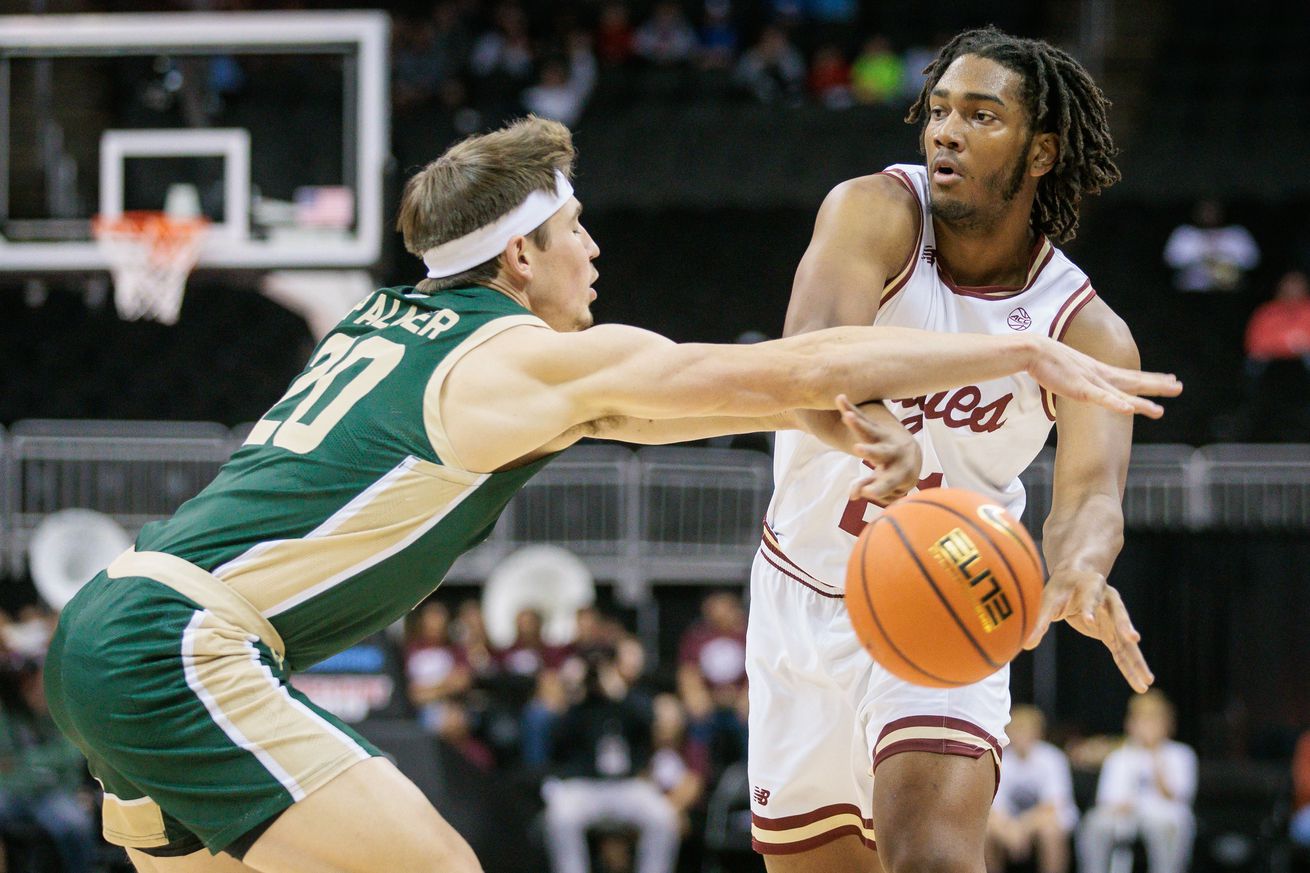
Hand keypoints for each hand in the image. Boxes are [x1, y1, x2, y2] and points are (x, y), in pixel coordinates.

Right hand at [836, 395, 920, 502]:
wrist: (911, 451)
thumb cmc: (896, 476)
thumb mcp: (887, 486)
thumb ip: (871, 489)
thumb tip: (853, 496)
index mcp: (901, 473)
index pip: (888, 483)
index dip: (877, 488)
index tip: (865, 492)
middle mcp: (894, 454)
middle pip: (881, 453)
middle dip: (870, 452)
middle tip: (858, 449)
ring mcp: (884, 439)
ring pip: (869, 431)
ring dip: (858, 424)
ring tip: (847, 416)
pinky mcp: (875, 427)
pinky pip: (861, 417)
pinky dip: (850, 408)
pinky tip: (840, 397)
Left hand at [1023, 568, 1153, 692]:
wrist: (1075, 579)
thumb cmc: (1059, 588)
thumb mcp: (1047, 600)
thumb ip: (1040, 621)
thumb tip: (1026, 645)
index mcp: (1090, 585)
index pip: (1091, 596)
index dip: (1090, 606)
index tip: (1088, 620)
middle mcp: (1109, 600)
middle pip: (1119, 613)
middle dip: (1125, 625)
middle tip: (1132, 638)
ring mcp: (1114, 618)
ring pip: (1126, 639)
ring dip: (1136, 659)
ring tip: (1147, 680)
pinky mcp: (1113, 631)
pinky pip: (1124, 651)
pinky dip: (1131, 666)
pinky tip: (1142, 682)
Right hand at [1026, 337, 1181, 417]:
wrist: (1035, 351)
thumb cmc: (1049, 361)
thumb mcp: (1072, 370)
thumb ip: (1082, 377)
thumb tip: (1084, 381)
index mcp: (1100, 371)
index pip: (1131, 376)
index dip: (1152, 378)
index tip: (1170, 379)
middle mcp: (1101, 375)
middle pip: (1135, 382)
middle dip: (1157, 385)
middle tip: (1179, 387)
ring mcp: (1092, 382)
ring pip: (1122, 394)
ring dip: (1141, 402)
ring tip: (1159, 412)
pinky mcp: (1080, 388)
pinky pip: (1101, 398)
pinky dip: (1115, 403)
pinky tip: (1128, 409)